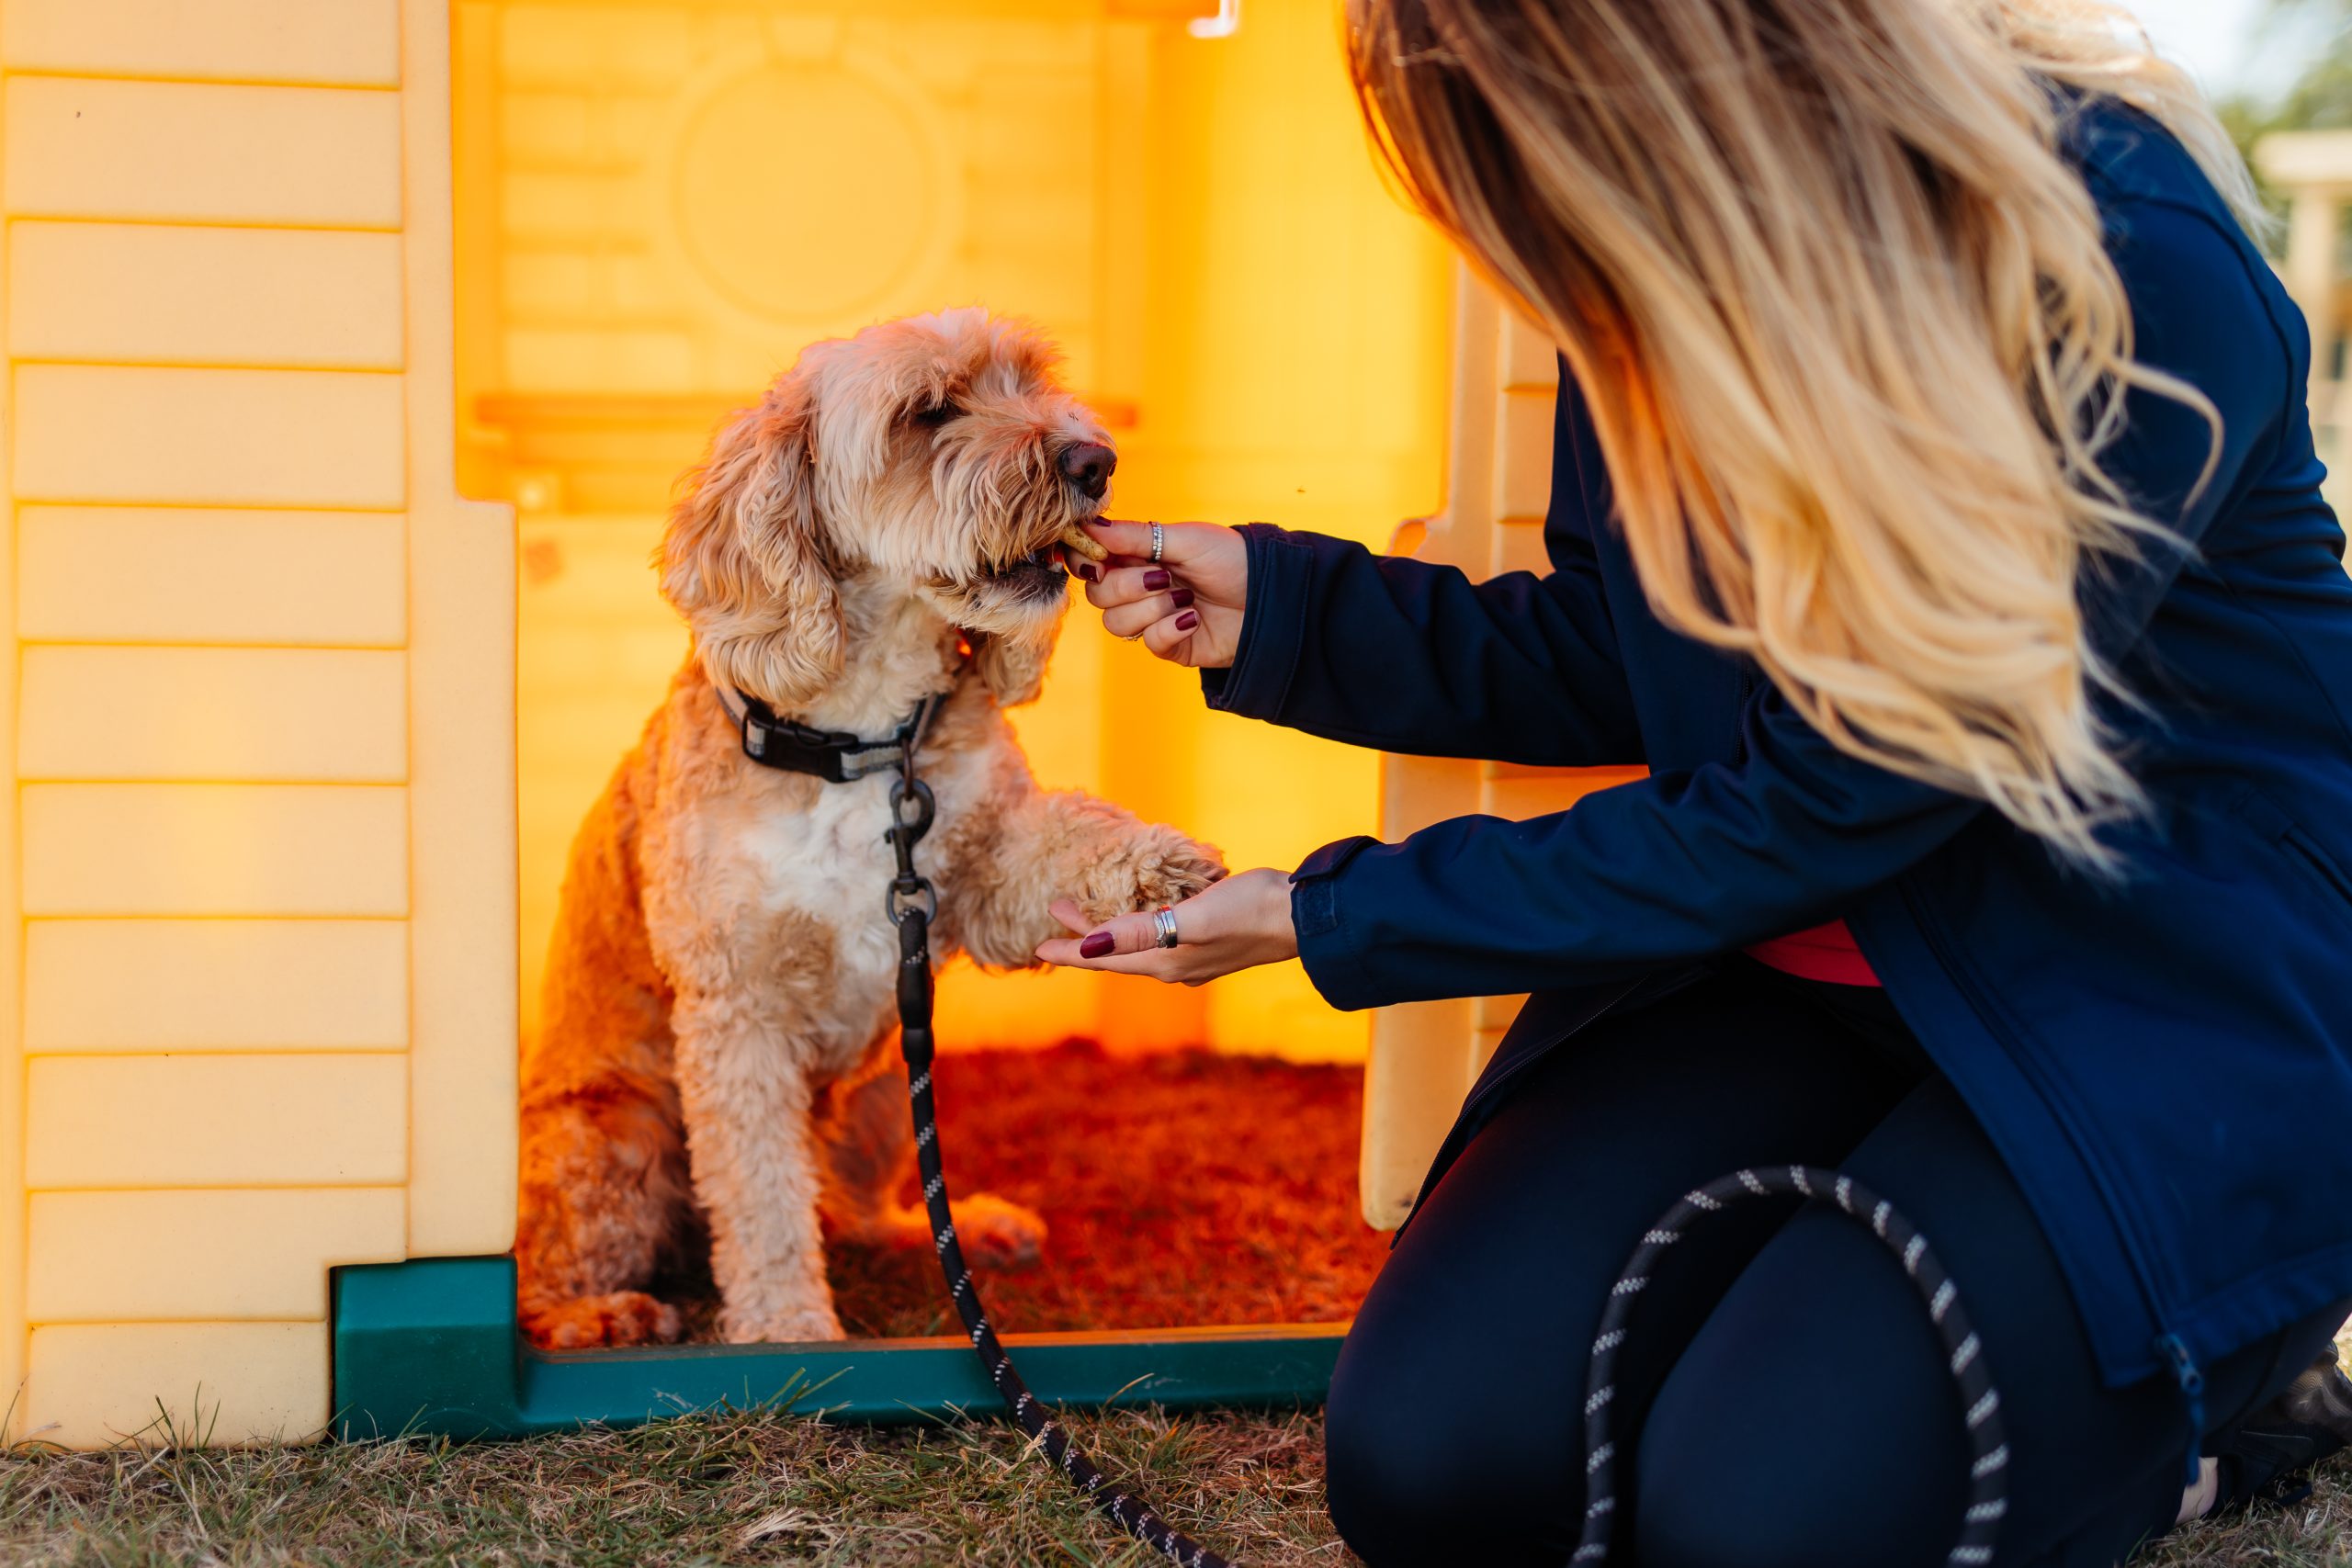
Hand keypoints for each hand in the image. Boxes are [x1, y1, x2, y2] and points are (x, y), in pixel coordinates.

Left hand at [1035, 867, 1297, 984]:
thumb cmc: (1250, 911)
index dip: (1070, 951)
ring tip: (1092, 909)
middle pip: (1118, 953)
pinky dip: (1141, 924)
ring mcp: (1195, 958)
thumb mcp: (1192, 917)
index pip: (1104, 960)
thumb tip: (1090, 948)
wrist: (1305, 917)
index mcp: (1165, 963)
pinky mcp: (1212, 943)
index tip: (1037, 944)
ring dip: (1112, 928)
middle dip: (1086, 934)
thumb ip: (1139, 932)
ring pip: (1139, 946)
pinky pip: (1162, 937)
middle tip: (1058, 907)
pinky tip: (1145, 910)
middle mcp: (1176, 967)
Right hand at [1067, 519, 1246, 669]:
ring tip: (1185, 597)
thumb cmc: (1231, 559)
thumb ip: (1136, 536)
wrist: (1270, 595)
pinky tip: (1194, 618)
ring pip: (1116, 623)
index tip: (1100, 559)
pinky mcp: (1170, 645)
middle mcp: (1139, 587)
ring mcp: (1153, 618)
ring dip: (1152, 608)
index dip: (1086, 561)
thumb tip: (1090, 527)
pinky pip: (1149, 642)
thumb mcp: (1184, 539)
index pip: (1091, 561)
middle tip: (1163, 577)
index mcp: (1138, 555)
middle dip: (1126, 586)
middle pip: (1098, 595)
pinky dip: (1170, 628)